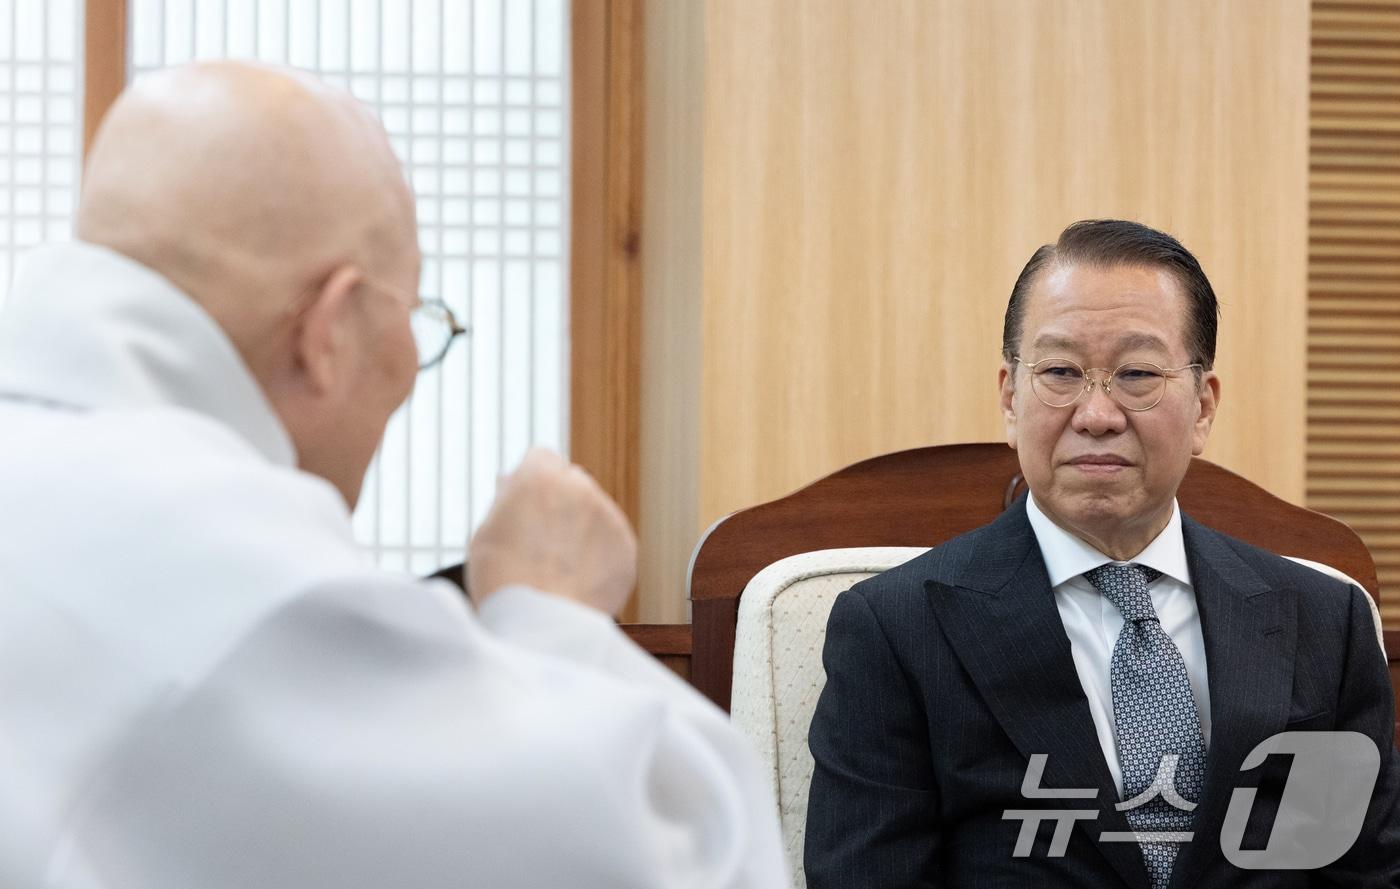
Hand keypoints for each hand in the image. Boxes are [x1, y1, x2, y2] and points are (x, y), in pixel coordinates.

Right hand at [468, 448, 636, 615]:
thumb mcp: (487, 531)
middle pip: (572, 482)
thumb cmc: (504, 583)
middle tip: (543, 542)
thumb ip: (506, 500)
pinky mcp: (627, 546)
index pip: (541, 458)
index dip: (532, 484)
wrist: (539, 626)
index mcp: (540, 477)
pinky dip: (600, 556)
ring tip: (559, 569)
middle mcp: (579, 487)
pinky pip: (612, 542)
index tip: (528, 507)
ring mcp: (608, 516)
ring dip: (582, 529)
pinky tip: (578, 581)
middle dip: (562, 503)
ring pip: (595, 512)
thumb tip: (511, 481)